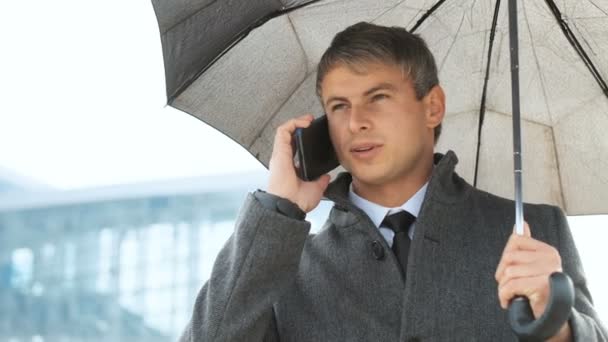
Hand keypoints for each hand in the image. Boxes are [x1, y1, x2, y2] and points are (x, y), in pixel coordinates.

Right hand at [267, 114, 330, 212]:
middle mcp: (283, 160)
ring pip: (284, 131)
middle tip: (312, 123)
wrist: (289, 206)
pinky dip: (293, 123)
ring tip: (309, 119)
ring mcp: (280, 154)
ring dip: (297, 122)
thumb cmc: (297, 202)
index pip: (294, 148)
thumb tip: (326, 176)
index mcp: (289, 168)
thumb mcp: (315, 189)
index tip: (314, 134)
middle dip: (299, 127)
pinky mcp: (279, 151)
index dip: (303, 139)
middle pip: (289, 137)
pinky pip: (282, 130)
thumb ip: (320, 181)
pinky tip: (305, 122)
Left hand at [495, 222, 571, 340]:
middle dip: (501, 273)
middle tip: (505, 285)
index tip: (506, 269)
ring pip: (508, 272)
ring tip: (509, 294)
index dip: (505, 256)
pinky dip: (503, 295)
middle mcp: (551, 259)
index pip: (516, 240)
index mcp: (548, 251)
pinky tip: (507, 301)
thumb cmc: (537, 290)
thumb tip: (521, 224)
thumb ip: (525, 246)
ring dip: (503, 287)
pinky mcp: (541, 285)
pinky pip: (511, 285)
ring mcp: (548, 272)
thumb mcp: (531, 266)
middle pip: (509, 256)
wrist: (550, 317)